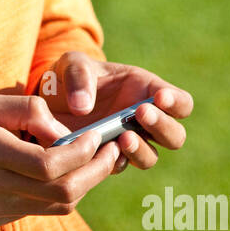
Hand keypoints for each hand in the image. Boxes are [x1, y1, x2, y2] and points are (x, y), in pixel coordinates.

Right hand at [0, 92, 126, 229]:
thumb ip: (28, 110)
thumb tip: (64, 130)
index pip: (49, 165)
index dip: (81, 152)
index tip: (98, 135)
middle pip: (61, 193)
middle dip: (95, 172)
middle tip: (112, 150)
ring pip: (55, 207)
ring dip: (82, 184)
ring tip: (94, 159)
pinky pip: (37, 210)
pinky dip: (57, 192)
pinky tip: (62, 172)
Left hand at [37, 52, 192, 171]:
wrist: (48, 101)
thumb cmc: (68, 76)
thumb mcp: (71, 64)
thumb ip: (78, 77)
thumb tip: (83, 107)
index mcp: (146, 91)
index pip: (181, 103)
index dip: (177, 103)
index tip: (160, 97)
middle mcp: (142, 121)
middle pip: (175, 136)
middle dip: (162, 126)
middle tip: (140, 113)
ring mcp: (127, 142)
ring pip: (150, 157)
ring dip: (140, 149)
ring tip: (122, 137)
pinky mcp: (107, 158)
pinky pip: (119, 166)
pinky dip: (114, 161)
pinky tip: (101, 150)